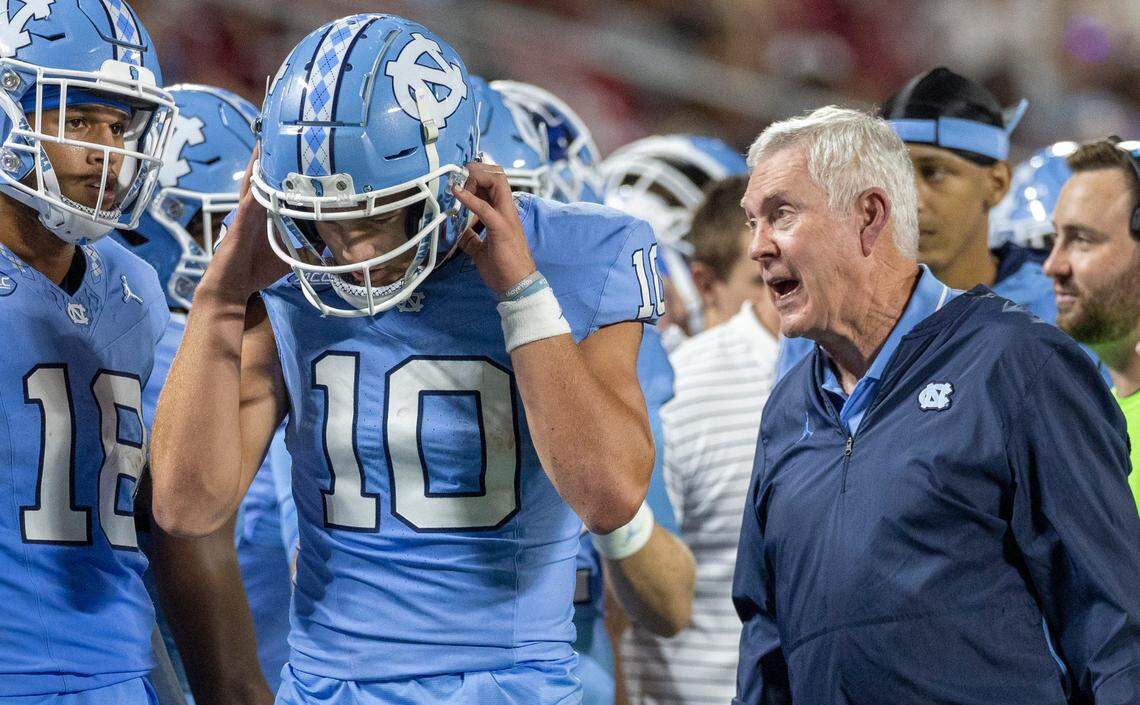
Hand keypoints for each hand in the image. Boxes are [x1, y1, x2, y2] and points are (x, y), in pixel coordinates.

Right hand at [199, 147, 289, 303]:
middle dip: (269, 158)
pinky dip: (255, 183)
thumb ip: (304, 247)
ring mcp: (247, 213)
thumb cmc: (256, 270)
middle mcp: (255, 209)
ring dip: (260, 162)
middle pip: (263, 178)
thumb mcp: (288, 255)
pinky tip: (258, 168)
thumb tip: (327, 246)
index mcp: (266, 215)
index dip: (282, 170)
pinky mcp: (242, 220)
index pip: (275, 187)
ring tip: (267, 139)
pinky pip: (249, 197)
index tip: (294, 151)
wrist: (234, 286)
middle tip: (278, 134)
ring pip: (255, 182)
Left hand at [451, 162, 536, 296]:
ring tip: (459, 184)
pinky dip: (469, 198)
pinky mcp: (500, 228)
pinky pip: (484, 208)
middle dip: (477, 170)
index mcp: (503, 215)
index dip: (479, 176)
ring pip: (497, 182)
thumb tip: (458, 234)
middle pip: (498, 175)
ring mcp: (506, 218)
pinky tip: (457, 193)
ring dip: (475, 178)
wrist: (518, 286)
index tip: (461, 181)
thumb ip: (471, 238)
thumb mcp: (481, 250)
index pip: (496, 184)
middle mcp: (507, 212)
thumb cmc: (503, 269)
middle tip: (460, 177)